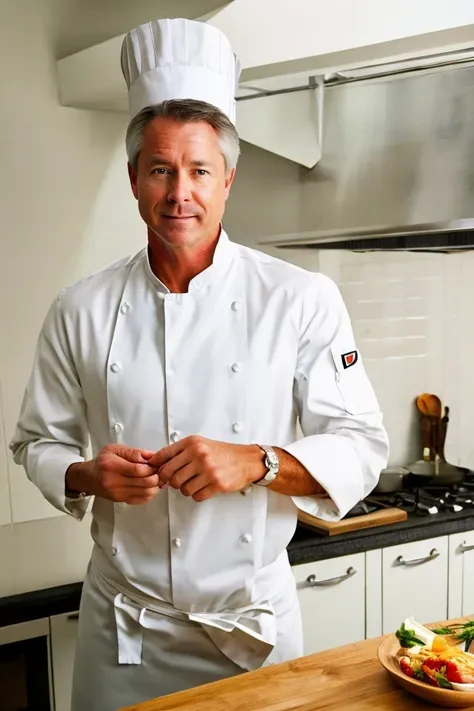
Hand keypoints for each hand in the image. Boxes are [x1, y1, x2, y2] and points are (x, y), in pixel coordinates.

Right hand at [66, 444, 159, 504]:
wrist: (88, 478)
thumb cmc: (102, 461)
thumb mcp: (114, 449)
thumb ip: (133, 452)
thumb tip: (151, 456)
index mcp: (111, 466)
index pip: (138, 470)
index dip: (151, 468)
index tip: (157, 464)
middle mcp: (114, 482)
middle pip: (144, 482)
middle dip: (156, 477)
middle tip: (160, 471)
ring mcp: (117, 493)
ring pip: (145, 493)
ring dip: (155, 486)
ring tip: (157, 478)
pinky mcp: (121, 500)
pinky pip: (141, 500)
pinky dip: (150, 493)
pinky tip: (151, 486)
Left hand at [147, 436, 265, 501]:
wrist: (246, 460)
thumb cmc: (222, 453)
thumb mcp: (200, 444)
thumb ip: (180, 451)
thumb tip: (157, 462)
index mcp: (192, 444)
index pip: (164, 455)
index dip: (156, 466)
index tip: (155, 471)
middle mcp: (199, 455)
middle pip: (170, 475)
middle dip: (170, 481)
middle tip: (175, 481)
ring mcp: (208, 470)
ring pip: (182, 488)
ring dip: (185, 489)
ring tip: (193, 483)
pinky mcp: (216, 484)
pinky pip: (196, 496)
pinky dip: (196, 495)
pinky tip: (202, 487)